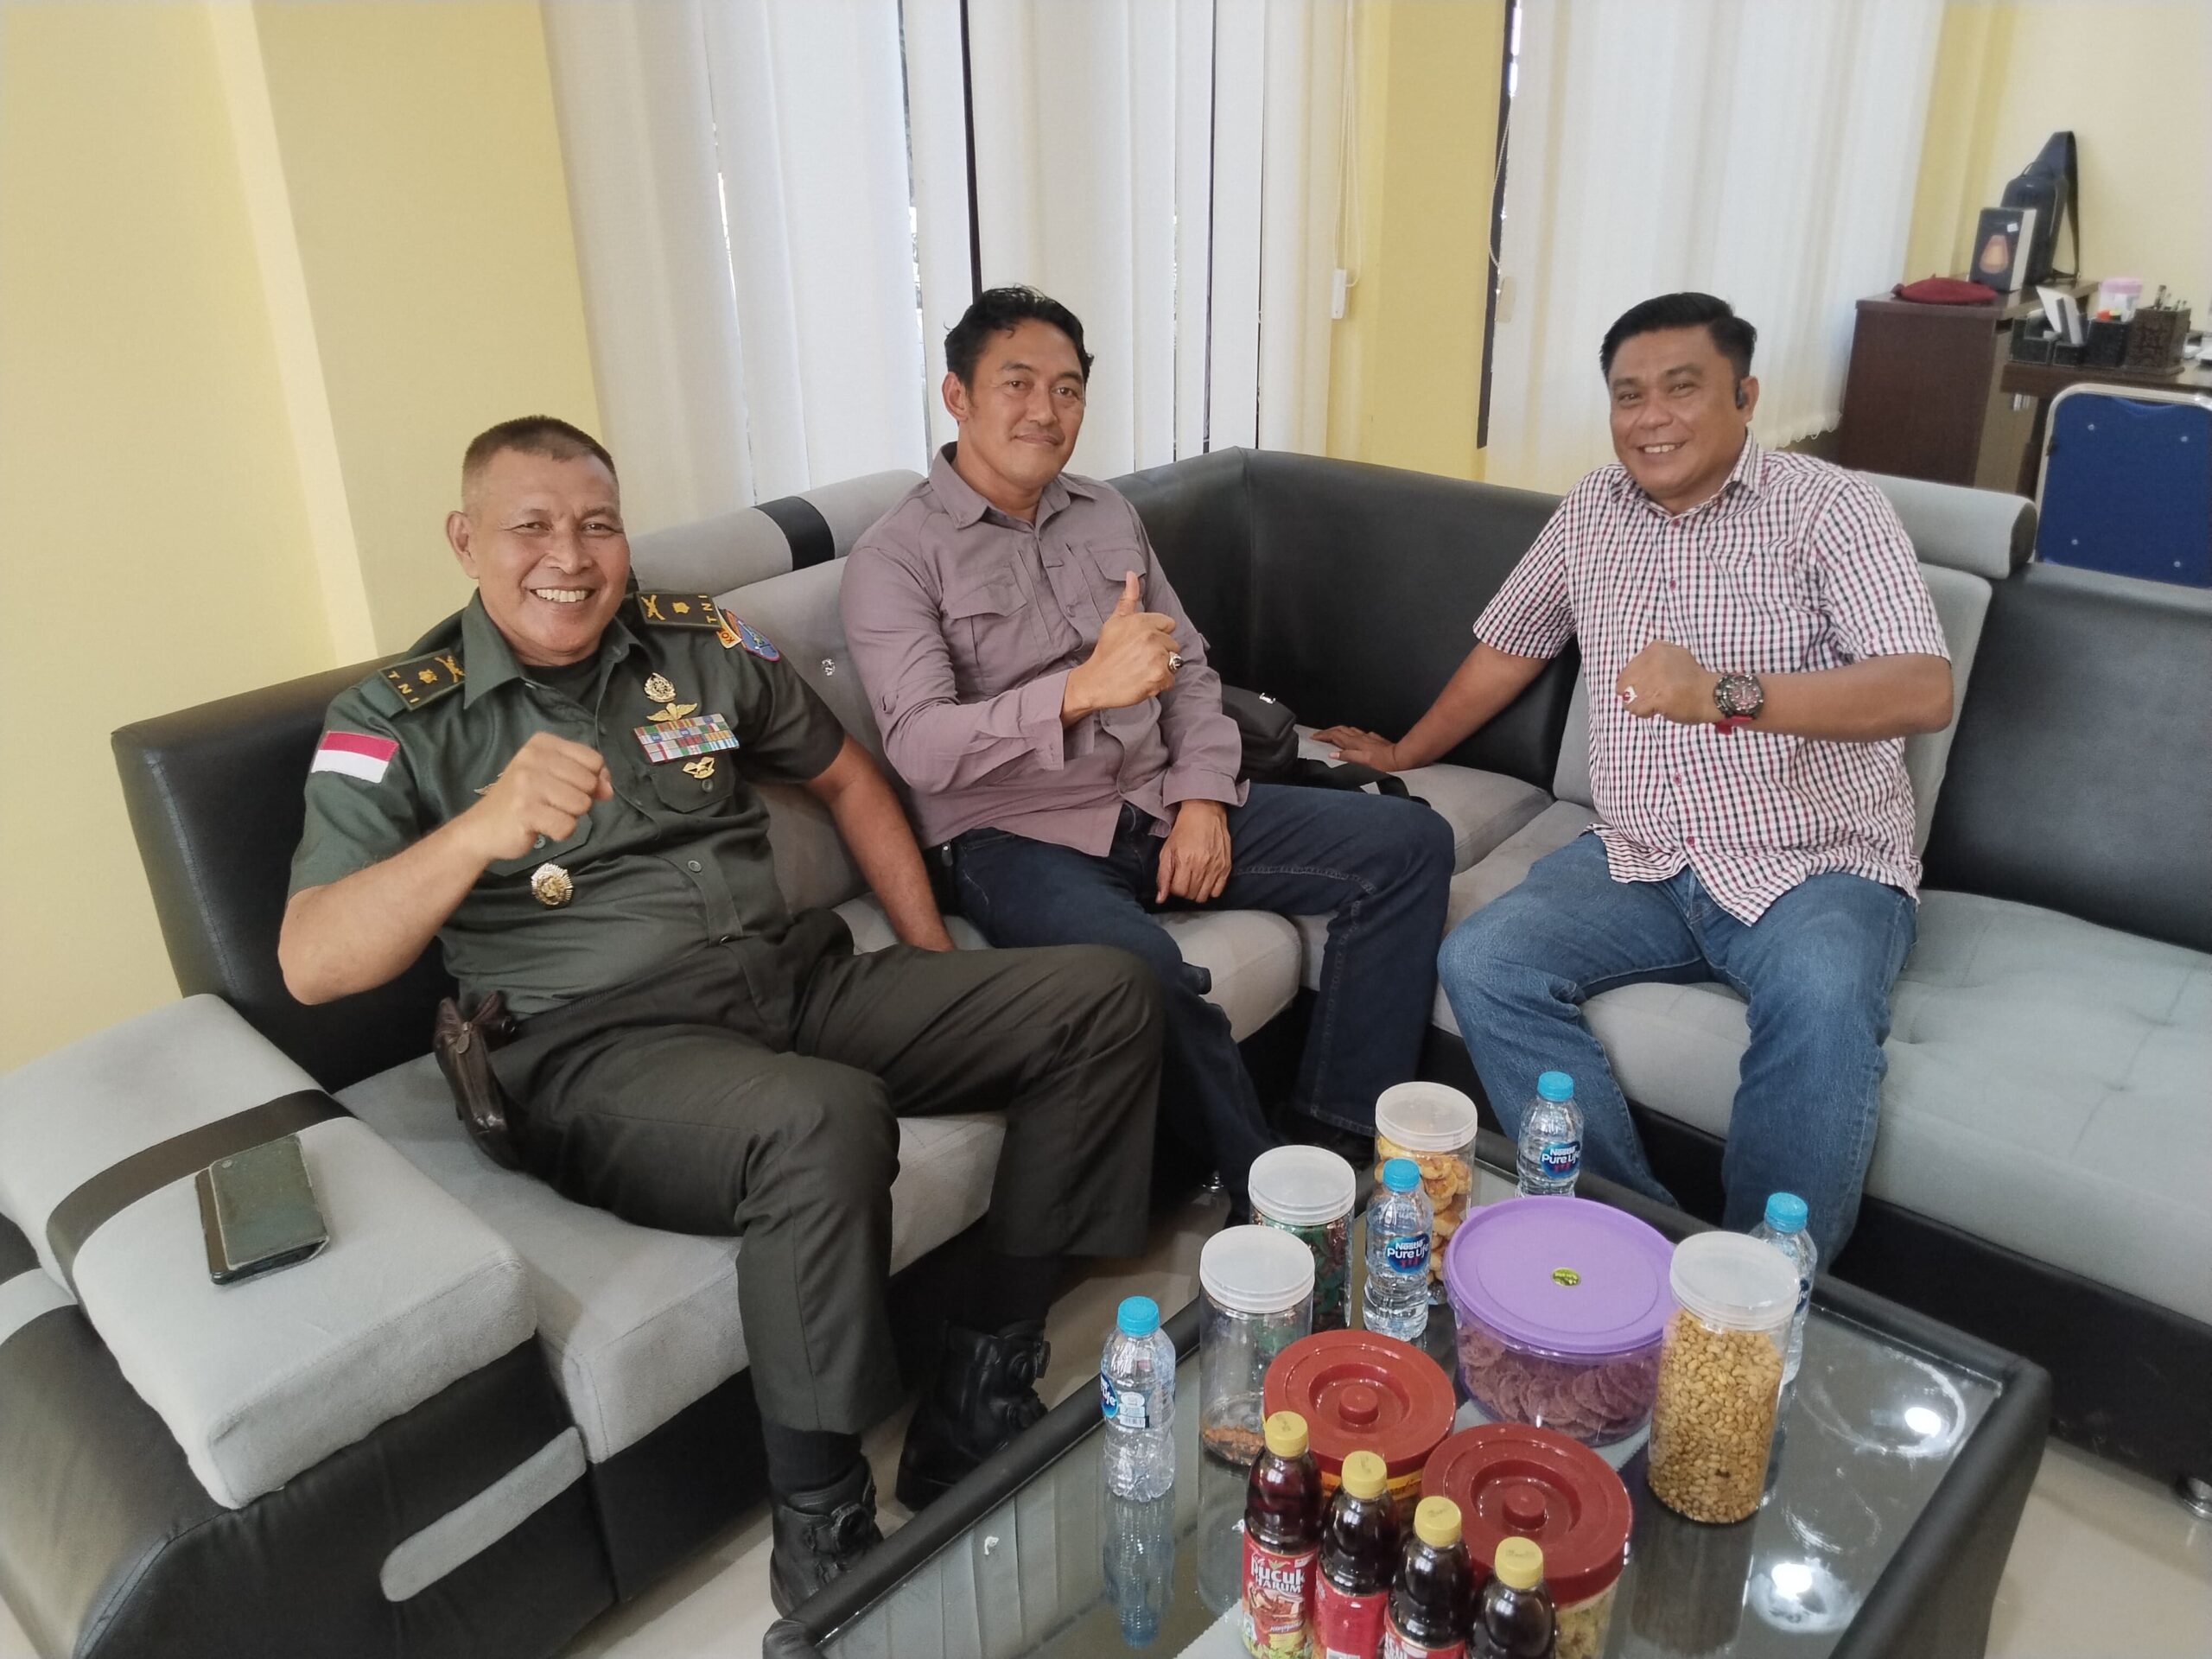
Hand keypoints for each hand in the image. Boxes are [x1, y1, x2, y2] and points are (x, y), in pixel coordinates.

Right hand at [462, 732, 612, 862]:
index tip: (571, 788)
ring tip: (545, 813)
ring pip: (581, 805)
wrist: (482, 827)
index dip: (593, 779)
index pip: (594, 760)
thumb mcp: (554, 777)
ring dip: (569, 816)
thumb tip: (608, 789)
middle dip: (578, 800)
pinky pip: (567, 826)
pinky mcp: (525, 810)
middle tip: (552, 803)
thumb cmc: (523, 799)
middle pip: (589, 783)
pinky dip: (559, 832)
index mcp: (542, 743)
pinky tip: (540, 826)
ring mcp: (528, 783)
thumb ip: (586, 776)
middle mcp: (534, 757)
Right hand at [1065, 571, 1178, 715]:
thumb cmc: (1106, 653)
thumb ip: (1128, 598)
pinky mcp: (1159, 675)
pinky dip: (1160, 683)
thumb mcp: (1114, 622)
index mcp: (1142, 621)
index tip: (1142, 643)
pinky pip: (1171, 679)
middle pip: (1173, 644)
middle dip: (1160, 652)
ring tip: (1142, 670)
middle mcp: (1151, 637)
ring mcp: (1156, 656)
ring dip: (1161, 668)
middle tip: (1139, 659)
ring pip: (1173, 662)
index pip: (1168, 624)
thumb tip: (1132, 574)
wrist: (1095, 682)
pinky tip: (1144, 680)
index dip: (1157, 635)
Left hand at [1156, 799, 1231, 904]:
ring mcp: (1216, 867)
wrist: (1205, 813)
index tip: (1174, 879)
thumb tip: (1160, 899)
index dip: (1173, 888)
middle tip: (1183, 878)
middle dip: (1184, 890)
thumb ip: (1163, 876)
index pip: (1178, 891)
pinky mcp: (1226, 867)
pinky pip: (1218, 891)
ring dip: (1196, 892)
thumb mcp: (1167, 851)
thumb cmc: (1184, 830)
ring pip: (1204, 896)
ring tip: (1194, 880)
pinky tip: (1205, 880)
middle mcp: (1202, 866)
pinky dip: (1210, 890)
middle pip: (1191, 895)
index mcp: (1185, 861)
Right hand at [1312, 724, 1404, 770]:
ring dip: (1338, 730)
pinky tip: (1351, 736)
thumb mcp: (1363, 762)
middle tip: (1319, 734)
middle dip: (1328, 730)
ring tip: (1331, 733)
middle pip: (1340, 729)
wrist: (1399, 757)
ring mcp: (1367, 737)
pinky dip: (1349, 733)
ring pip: (1348, 729)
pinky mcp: (1373, 739)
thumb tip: (1333, 754)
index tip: (1314, 736)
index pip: (1334, 735)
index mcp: (1354, 743)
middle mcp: (1359, 737)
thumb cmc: (1383, 762)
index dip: (1323, 735)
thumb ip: (1347, 756)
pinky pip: (1357, 732)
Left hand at [1616, 640, 1718, 724]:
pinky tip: (1657, 711)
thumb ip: (1653, 661)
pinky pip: (1636, 709)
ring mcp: (1654, 679)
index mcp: (1655, 649)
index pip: (1627, 671)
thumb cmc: (1692, 680)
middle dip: (1634, 695)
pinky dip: (1644, 713)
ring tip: (1655, 705)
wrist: (1711, 694)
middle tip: (1651, 699)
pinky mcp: (1657, 696)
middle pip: (1624, 685)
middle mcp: (1652, 660)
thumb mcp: (1674, 656)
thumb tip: (1628, 677)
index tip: (1648, 689)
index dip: (1634, 684)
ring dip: (1639, 706)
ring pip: (1628, 699)